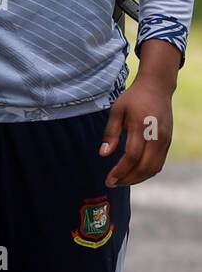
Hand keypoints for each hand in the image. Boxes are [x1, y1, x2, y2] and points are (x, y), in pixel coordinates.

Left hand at [100, 62, 174, 186]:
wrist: (157, 88)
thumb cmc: (133, 98)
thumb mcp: (116, 110)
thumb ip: (110, 133)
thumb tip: (103, 154)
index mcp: (141, 127)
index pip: (131, 157)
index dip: (120, 171)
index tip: (108, 179)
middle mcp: (157, 137)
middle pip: (144, 167)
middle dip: (128, 179)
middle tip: (113, 183)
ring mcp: (165, 141)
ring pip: (154, 168)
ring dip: (138, 178)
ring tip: (122, 180)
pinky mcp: (168, 142)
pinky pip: (159, 163)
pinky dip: (147, 172)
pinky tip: (134, 173)